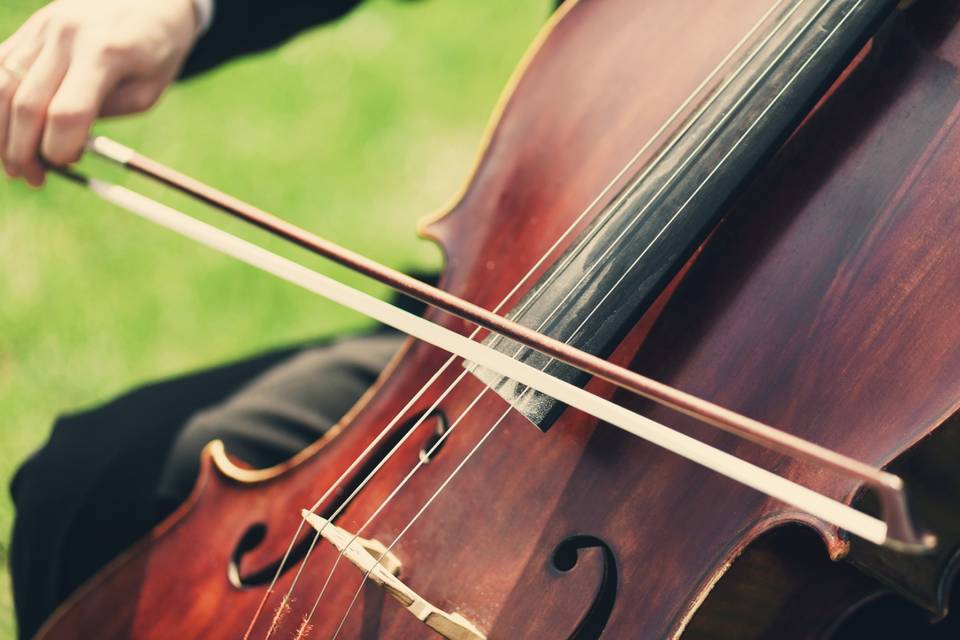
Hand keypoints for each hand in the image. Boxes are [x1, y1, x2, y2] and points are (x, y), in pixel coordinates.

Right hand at [0, 0, 198, 185]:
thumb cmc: (156, 48)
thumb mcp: (149, 89)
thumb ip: (108, 114)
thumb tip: (65, 143)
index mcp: (105, 52)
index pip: (68, 111)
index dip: (59, 147)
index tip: (65, 166)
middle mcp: (66, 36)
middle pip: (26, 103)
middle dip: (22, 149)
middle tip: (31, 178)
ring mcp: (42, 27)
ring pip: (1, 85)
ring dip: (1, 131)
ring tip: (14, 162)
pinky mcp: (31, 27)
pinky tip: (6, 128)